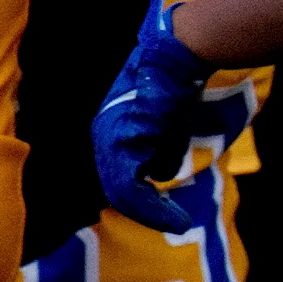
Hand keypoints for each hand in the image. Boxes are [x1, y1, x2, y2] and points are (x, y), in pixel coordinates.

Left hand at [91, 0, 220, 234]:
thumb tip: (162, 175)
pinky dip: (155, 210)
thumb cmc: (178, 85)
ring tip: (179, 224)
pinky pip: (133, 189)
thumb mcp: (168, 125)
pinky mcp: (123, 144)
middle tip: (176, 223)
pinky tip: (177, 218)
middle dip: (147, 211)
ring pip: (123, 194)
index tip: (169, 213)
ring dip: (153, 215)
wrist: (178, 57)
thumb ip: (161, 150)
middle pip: (118, 188)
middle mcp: (102, 137)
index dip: (143, 199)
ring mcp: (109, 140)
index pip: (119, 175)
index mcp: (109, 131)